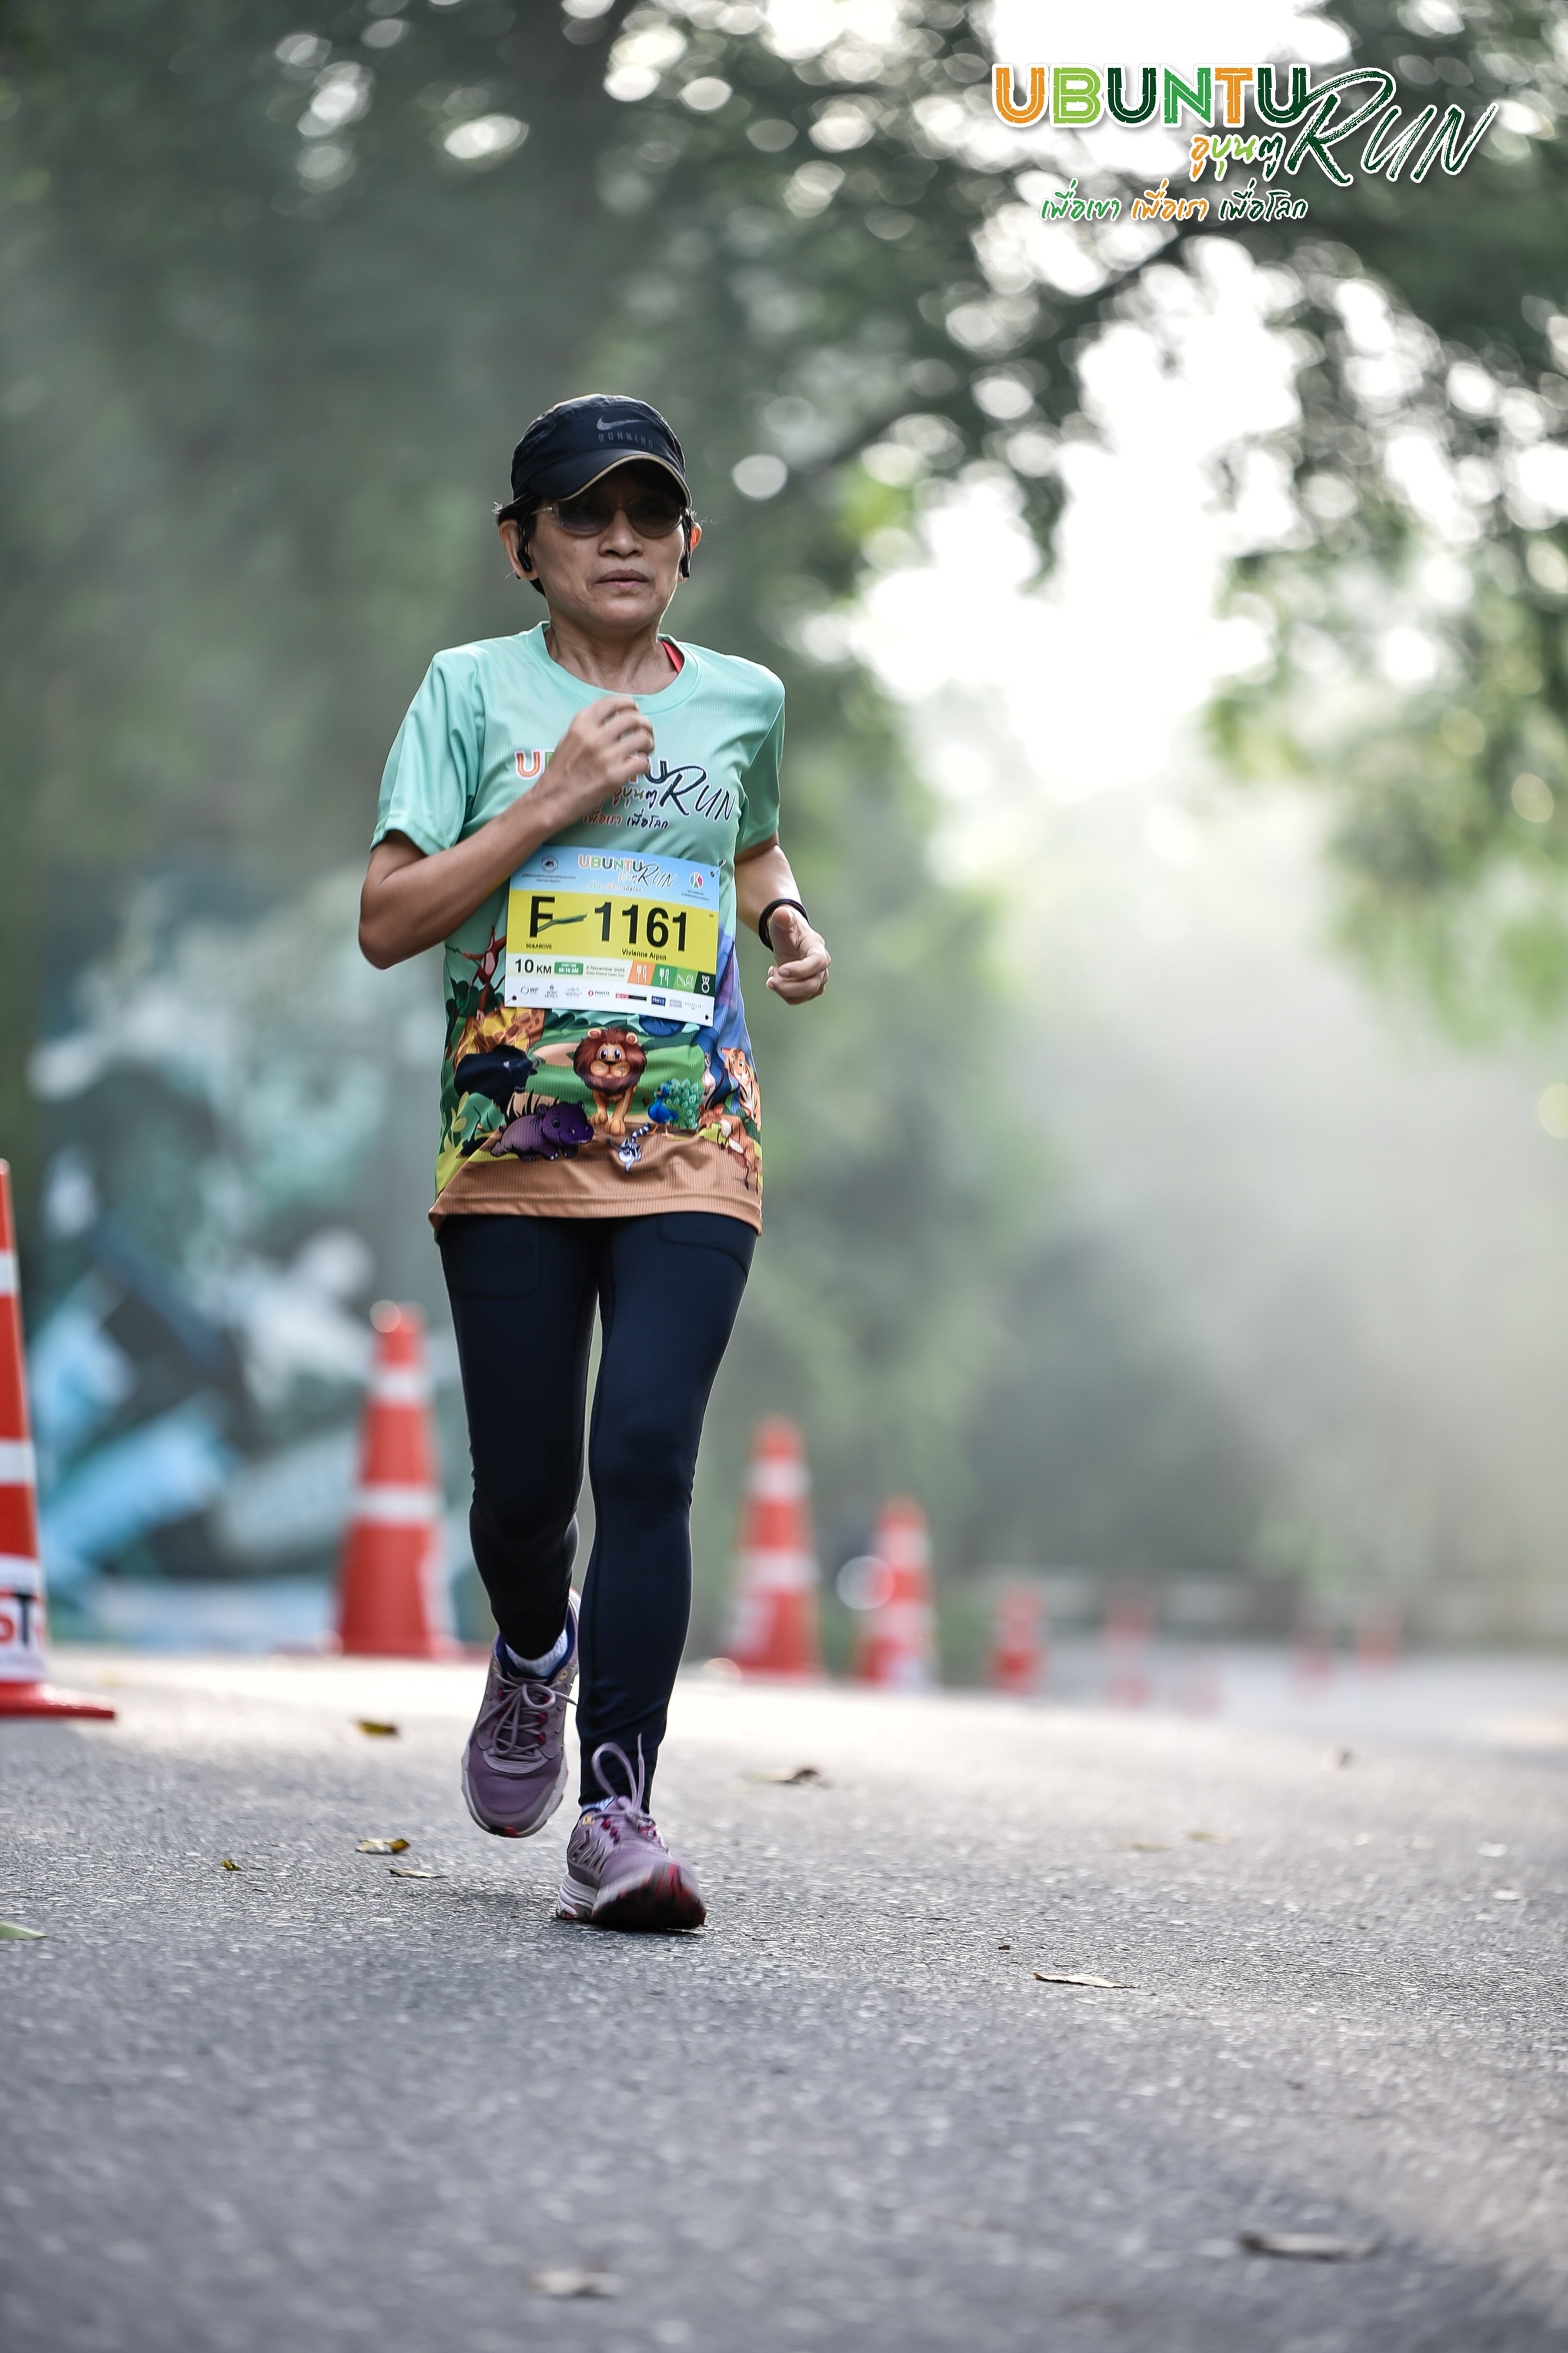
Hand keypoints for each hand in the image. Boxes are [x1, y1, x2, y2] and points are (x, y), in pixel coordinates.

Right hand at [533, 697, 654, 829]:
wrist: (551, 801)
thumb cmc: (559, 772)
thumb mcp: (567, 739)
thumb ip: (587, 726)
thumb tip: (611, 718)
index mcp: (581, 724)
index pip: (612, 703)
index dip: (628, 703)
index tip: (634, 709)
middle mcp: (594, 736)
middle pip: (632, 718)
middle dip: (644, 723)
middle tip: (646, 731)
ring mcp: (605, 756)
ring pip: (642, 739)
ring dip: (648, 743)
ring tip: (646, 749)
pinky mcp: (614, 776)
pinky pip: (642, 762)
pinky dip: (645, 764)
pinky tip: (640, 768)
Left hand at [764, 905, 829, 1003]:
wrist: (788, 938)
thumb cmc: (787, 928)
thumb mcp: (782, 919)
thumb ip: (782, 917)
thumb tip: (781, 914)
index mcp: (817, 947)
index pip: (818, 962)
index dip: (801, 970)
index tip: (781, 970)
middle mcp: (821, 965)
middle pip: (813, 984)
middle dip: (789, 987)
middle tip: (770, 981)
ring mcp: (817, 977)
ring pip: (806, 994)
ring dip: (785, 991)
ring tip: (771, 978)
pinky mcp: (809, 987)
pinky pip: (799, 999)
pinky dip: (784, 994)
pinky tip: (776, 980)